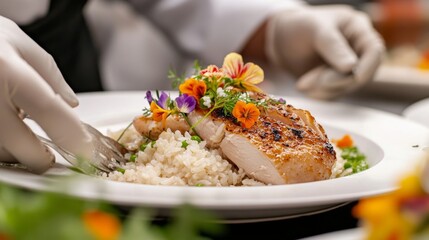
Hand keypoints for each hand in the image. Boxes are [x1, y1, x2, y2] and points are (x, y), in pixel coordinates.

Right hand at [0, 16, 90, 172]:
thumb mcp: (20, 44)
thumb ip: (51, 76)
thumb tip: (71, 104)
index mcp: (6, 68)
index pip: (48, 108)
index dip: (71, 134)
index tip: (88, 150)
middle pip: (20, 144)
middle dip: (40, 158)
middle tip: (49, 156)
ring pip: (0, 151)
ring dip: (15, 152)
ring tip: (20, 135)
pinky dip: (1, 144)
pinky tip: (6, 129)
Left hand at [265, 5, 384, 98]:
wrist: (281, 40)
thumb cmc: (300, 26)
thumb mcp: (315, 30)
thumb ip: (333, 46)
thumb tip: (351, 67)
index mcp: (359, 29)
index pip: (374, 50)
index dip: (366, 67)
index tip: (352, 77)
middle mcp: (358, 50)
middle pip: (361, 74)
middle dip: (334, 81)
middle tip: (305, 83)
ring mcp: (348, 68)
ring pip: (347, 87)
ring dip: (324, 90)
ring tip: (301, 85)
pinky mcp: (336, 82)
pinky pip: (335, 94)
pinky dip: (320, 94)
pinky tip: (304, 88)